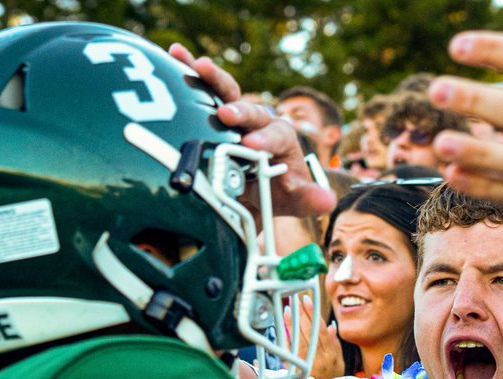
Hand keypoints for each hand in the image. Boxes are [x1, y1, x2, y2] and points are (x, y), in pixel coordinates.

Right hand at [168, 44, 334, 220]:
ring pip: (226, 91)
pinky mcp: (212, 111)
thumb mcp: (294, 198)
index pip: (277, 135)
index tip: (251, 145)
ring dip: (212, 77)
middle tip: (225, 114)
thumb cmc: (277, 190)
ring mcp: (235, 114)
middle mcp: (259, 121)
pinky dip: (188, 70)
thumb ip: (309, 198)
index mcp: (281, 139)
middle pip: (251, 110)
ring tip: (196, 65)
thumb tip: (327, 201)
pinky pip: (202, 88)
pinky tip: (174, 53)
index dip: (265, 139)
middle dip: (239, 111)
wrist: (255, 186)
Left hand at [289, 298, 343, 378]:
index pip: (321, 329)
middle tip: (295, 299)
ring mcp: (307, 365)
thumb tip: (331, 326)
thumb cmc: (332, 377)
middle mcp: (319, 359)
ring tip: (287, 309)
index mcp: (331, 354)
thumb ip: (335, 343)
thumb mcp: (339, 361)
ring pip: (298, 340)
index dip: (313, 313)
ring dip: (291, 324)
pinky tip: (282, 328)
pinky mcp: (296, 370)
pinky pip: (290, 352)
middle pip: (309, 332)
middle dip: (301, 314)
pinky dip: (285, 339)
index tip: (307, 300)